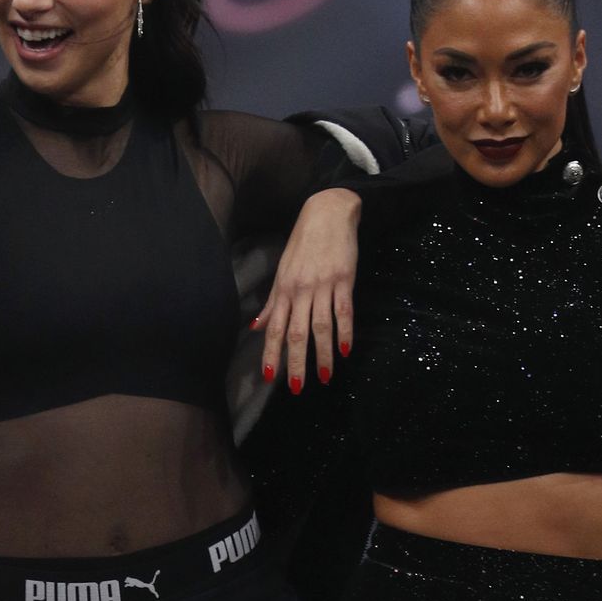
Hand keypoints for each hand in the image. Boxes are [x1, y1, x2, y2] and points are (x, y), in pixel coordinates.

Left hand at [254, 187, 361, 393]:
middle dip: (296, 362)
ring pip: (321, 327)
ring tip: (325, 377)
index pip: (275, 328)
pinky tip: (345, 351)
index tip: (270, 377)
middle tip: (298, 388)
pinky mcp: (344, 280)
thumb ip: (272, 303)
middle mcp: (301, 291)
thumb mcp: (283, 272)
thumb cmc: (304, 243)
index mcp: (284, 290)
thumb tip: (257, 328)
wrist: (328, 212)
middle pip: (296, 333)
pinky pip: (344, 312)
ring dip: (323, 355)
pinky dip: (345, 333)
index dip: (272, 353)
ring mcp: (323, 286)